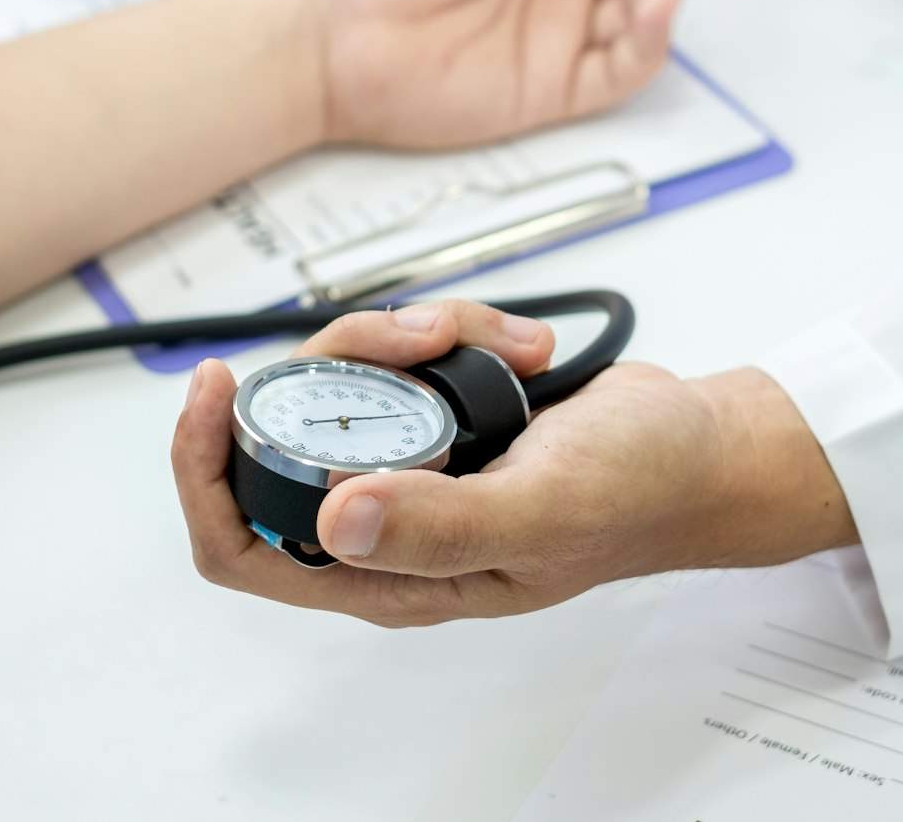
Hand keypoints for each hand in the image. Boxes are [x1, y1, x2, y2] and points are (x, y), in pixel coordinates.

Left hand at [171, 302, 857, 626]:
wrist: (699, 443)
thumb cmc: (641, 493)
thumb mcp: (543, 510)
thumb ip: (440, 526)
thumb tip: (333, 521)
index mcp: (391, 575)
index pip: (242, 545)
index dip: (203, 472)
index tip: (215, 388)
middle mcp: (385, 522)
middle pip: (284, 434)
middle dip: (338, 366)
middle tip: (415, 337)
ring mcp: (409, 461)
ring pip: (342, 379)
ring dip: (406, 338)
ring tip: (483, 339)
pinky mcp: (436, 410)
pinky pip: (399, 352)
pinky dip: (451, 327)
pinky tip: (516, 343)